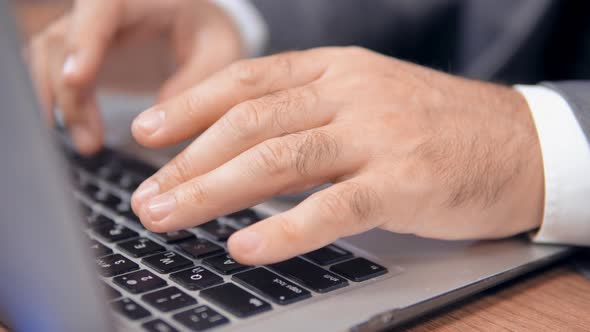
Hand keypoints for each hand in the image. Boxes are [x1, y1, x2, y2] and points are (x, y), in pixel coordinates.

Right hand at [28, 0, 242, 153]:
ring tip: (88, 144)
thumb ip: (196, 80)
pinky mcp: (82, 50)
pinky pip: (53, 72)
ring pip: (50, 57)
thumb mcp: (220, 53)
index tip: (75, 79)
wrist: (200, 27)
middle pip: (64, 37)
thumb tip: (157, 121)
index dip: (83, 39)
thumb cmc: (210, 35)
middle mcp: (107, 8)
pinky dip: (61, 105)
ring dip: (61, 104)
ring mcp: (90, 28)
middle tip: (89, 139)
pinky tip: (80, 134)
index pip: (102, 6)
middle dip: (70, 91)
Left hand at [130, 47, 543, 264]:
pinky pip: (332, 207)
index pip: (246, 81)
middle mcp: (350, 94)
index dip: (189, 105)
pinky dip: (283, 230)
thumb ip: (308, 114)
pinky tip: (245, 247)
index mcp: (336, 70)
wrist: (518, 141)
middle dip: (187, 161)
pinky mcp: (404, 182)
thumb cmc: (434, 124)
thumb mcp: (366, 98)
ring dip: (215, 191)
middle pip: (250, 123)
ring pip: (279, 159)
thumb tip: (241, 147)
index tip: (146, 132)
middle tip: (146, 196)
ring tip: (170, 218)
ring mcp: (377, 136)